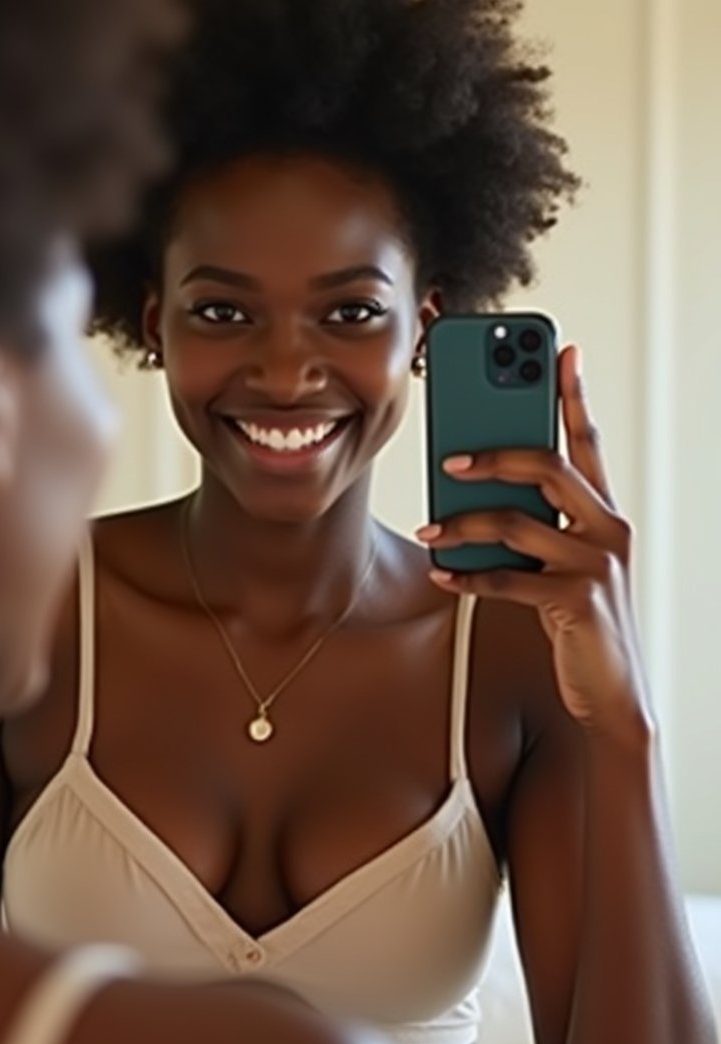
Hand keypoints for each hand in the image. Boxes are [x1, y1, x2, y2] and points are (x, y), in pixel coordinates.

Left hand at [415, 346, 652, 738]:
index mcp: (604, 513)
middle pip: (546, 466)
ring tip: (429, 531)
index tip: (561, 352)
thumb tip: (469, 498)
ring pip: (517, 521)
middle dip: (492, 455)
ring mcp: (596, 563)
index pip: (588, 441)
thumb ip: (533, 528)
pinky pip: (509, 578)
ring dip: (463, 525)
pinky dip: (470, 576)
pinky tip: (444, 573)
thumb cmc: (581, 622)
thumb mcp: (560, 565)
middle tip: (449, 461)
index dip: (575, 395)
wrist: (613, 691)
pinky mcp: (577, 600)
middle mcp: (607, 529)